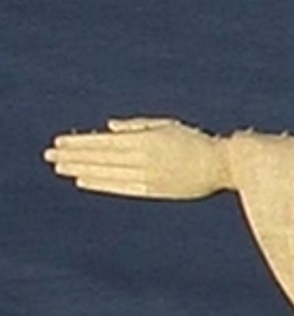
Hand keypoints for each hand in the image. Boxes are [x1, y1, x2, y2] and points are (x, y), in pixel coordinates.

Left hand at [44, 117, 232, 200]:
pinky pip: (121, 187)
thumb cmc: (196, 142)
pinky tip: (84, 181)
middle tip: (49, 156)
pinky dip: (101, 183)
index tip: (60, 143)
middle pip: (100, 157)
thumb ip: (136, 126)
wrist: (223, 165)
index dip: (80, 143)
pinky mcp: (154, 189)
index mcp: (145, 140)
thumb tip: (108, 128)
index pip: (103, 142)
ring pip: (106, 172)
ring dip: (81, 169)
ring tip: (60, 169)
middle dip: (73, 156)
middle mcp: (142, 158)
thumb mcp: (166, 125)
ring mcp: (147, 175)